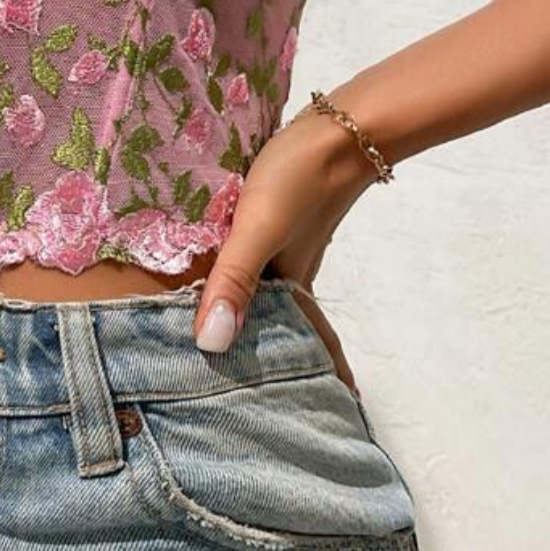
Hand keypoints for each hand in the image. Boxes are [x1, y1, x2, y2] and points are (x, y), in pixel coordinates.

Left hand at [191, 104, 376, 394]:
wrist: (339, 127)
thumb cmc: (298, 178)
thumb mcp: (258, 229)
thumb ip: (233, 281)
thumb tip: (210, 346)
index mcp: (290, 290)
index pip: (299, 351)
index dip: (299, 384)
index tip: (295, 423)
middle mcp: (288, 277)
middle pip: (276, 329)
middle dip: (266, 363)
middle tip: (240, 401)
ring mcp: (283, 250)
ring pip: (264, 298)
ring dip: (249, 322)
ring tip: (219, 351)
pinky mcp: (274, 224)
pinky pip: (253, 267)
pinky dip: (239, 283)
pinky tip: (220, 279)